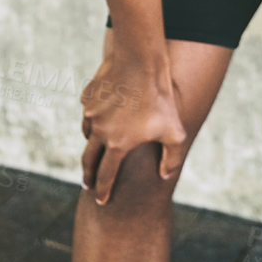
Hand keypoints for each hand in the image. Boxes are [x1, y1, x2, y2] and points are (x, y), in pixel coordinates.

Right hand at [80, 41, 186, 205]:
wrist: (140, 62)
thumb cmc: (160, 99)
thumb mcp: (175, 133)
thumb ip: (171, 159)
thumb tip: (164, 176)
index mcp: (117, 144)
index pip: (106, 175)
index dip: (103, 190)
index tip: (100, 200)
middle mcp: (99, 131)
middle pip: (89, 159)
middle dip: (88, 175)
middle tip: (87, 184)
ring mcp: (91, 112)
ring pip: (87, 132)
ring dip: (91, 143)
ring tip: (96, 147)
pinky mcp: (89, 95)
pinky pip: (88, 110)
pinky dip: (92, 117)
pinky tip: (100, 115)